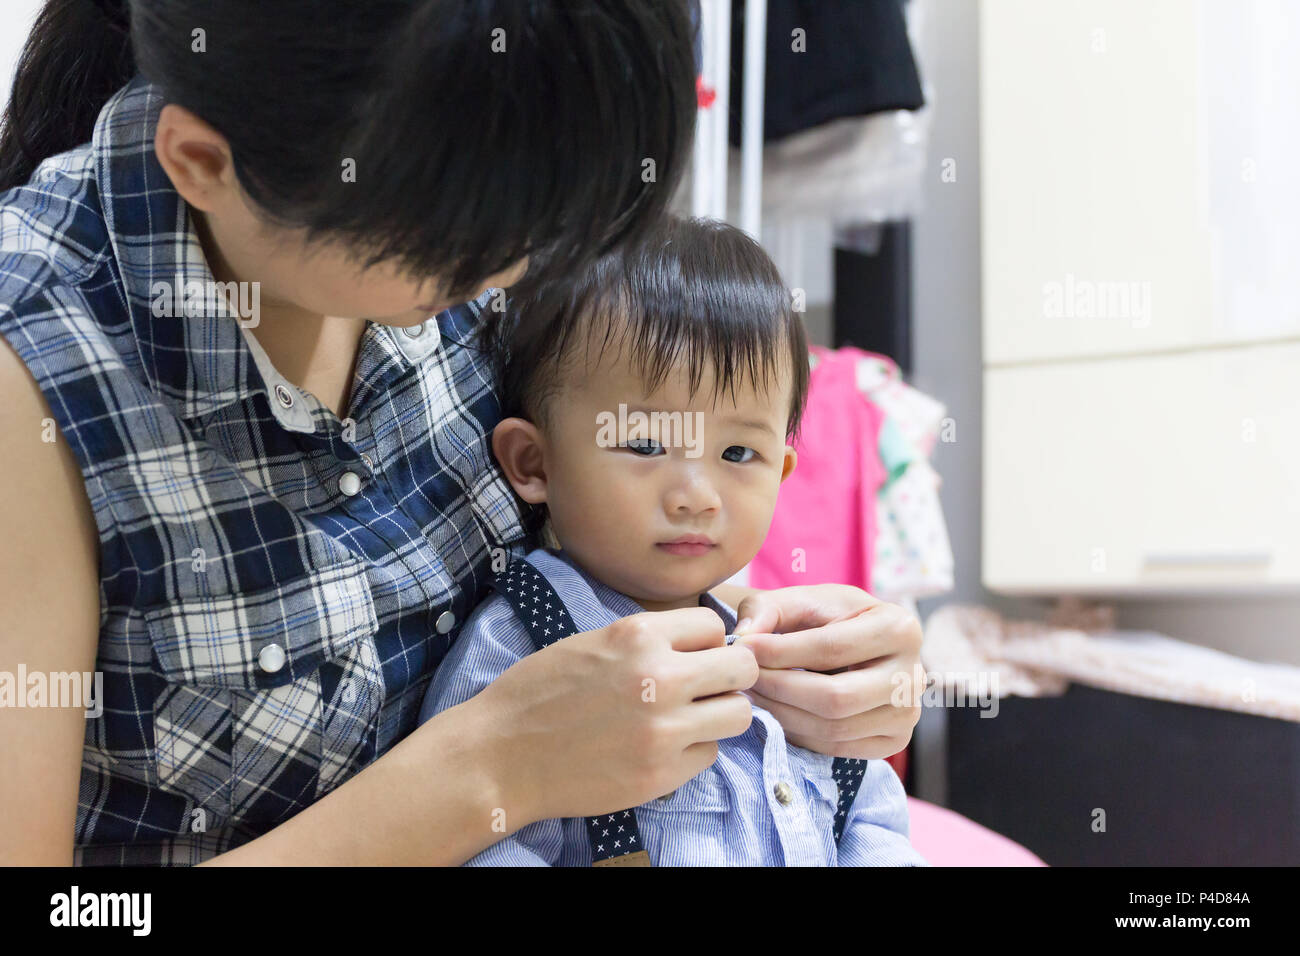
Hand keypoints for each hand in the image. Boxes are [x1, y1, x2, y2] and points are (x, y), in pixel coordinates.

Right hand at [471, 608, 758, 823]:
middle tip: (706, 689)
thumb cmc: (538, 694)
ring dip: (718, 716)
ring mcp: (664, 729)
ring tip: (687, 721)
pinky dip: (692, 753)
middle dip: (729, 677)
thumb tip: (699, 645)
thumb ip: (647, 641)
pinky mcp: (661, 774)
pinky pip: (709, 755)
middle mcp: (659, 677)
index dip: (706, 643)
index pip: (714, 626)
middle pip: (743, 669)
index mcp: (638, 634)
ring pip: (739, 715)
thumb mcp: (591, 642)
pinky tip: (660, 750)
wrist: (499, 755)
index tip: (691, 657)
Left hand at [730, 585, 923, 758]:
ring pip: (833, 728)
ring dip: (782, 714)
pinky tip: (778, 711)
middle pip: (835, 698)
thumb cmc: (826, 617)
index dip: (781, 652)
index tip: (744, 649)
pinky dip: (799, 734)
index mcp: (900, 628)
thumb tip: (745, 639)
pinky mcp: (894, 742)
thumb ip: (766, 610)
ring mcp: (907, 714)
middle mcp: (913, 675)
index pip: (831, 648)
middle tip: (746, 679)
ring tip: (755, 693)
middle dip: (780, 689)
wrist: (854, 641)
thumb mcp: (799, 600)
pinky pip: (837, 748)